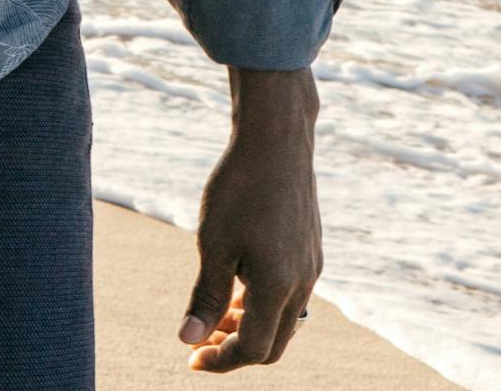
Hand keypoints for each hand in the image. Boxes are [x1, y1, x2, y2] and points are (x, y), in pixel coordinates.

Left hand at [181, 67, 321, 371]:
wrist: (276, 139)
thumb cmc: (239, 188)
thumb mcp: (213, 244)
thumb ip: (206, 297)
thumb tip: (188, 339)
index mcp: (278, 286)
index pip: (253, 349)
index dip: (221, 361)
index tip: (191, 356)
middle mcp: (303, 283)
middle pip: (274, 343)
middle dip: (236, 349)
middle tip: (200, 341)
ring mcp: (311, 266)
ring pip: (285, 320)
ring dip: (250, 327)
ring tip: (216, 315)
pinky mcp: (311, 250)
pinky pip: (291, 294)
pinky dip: (264, 303)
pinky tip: (238, 285)